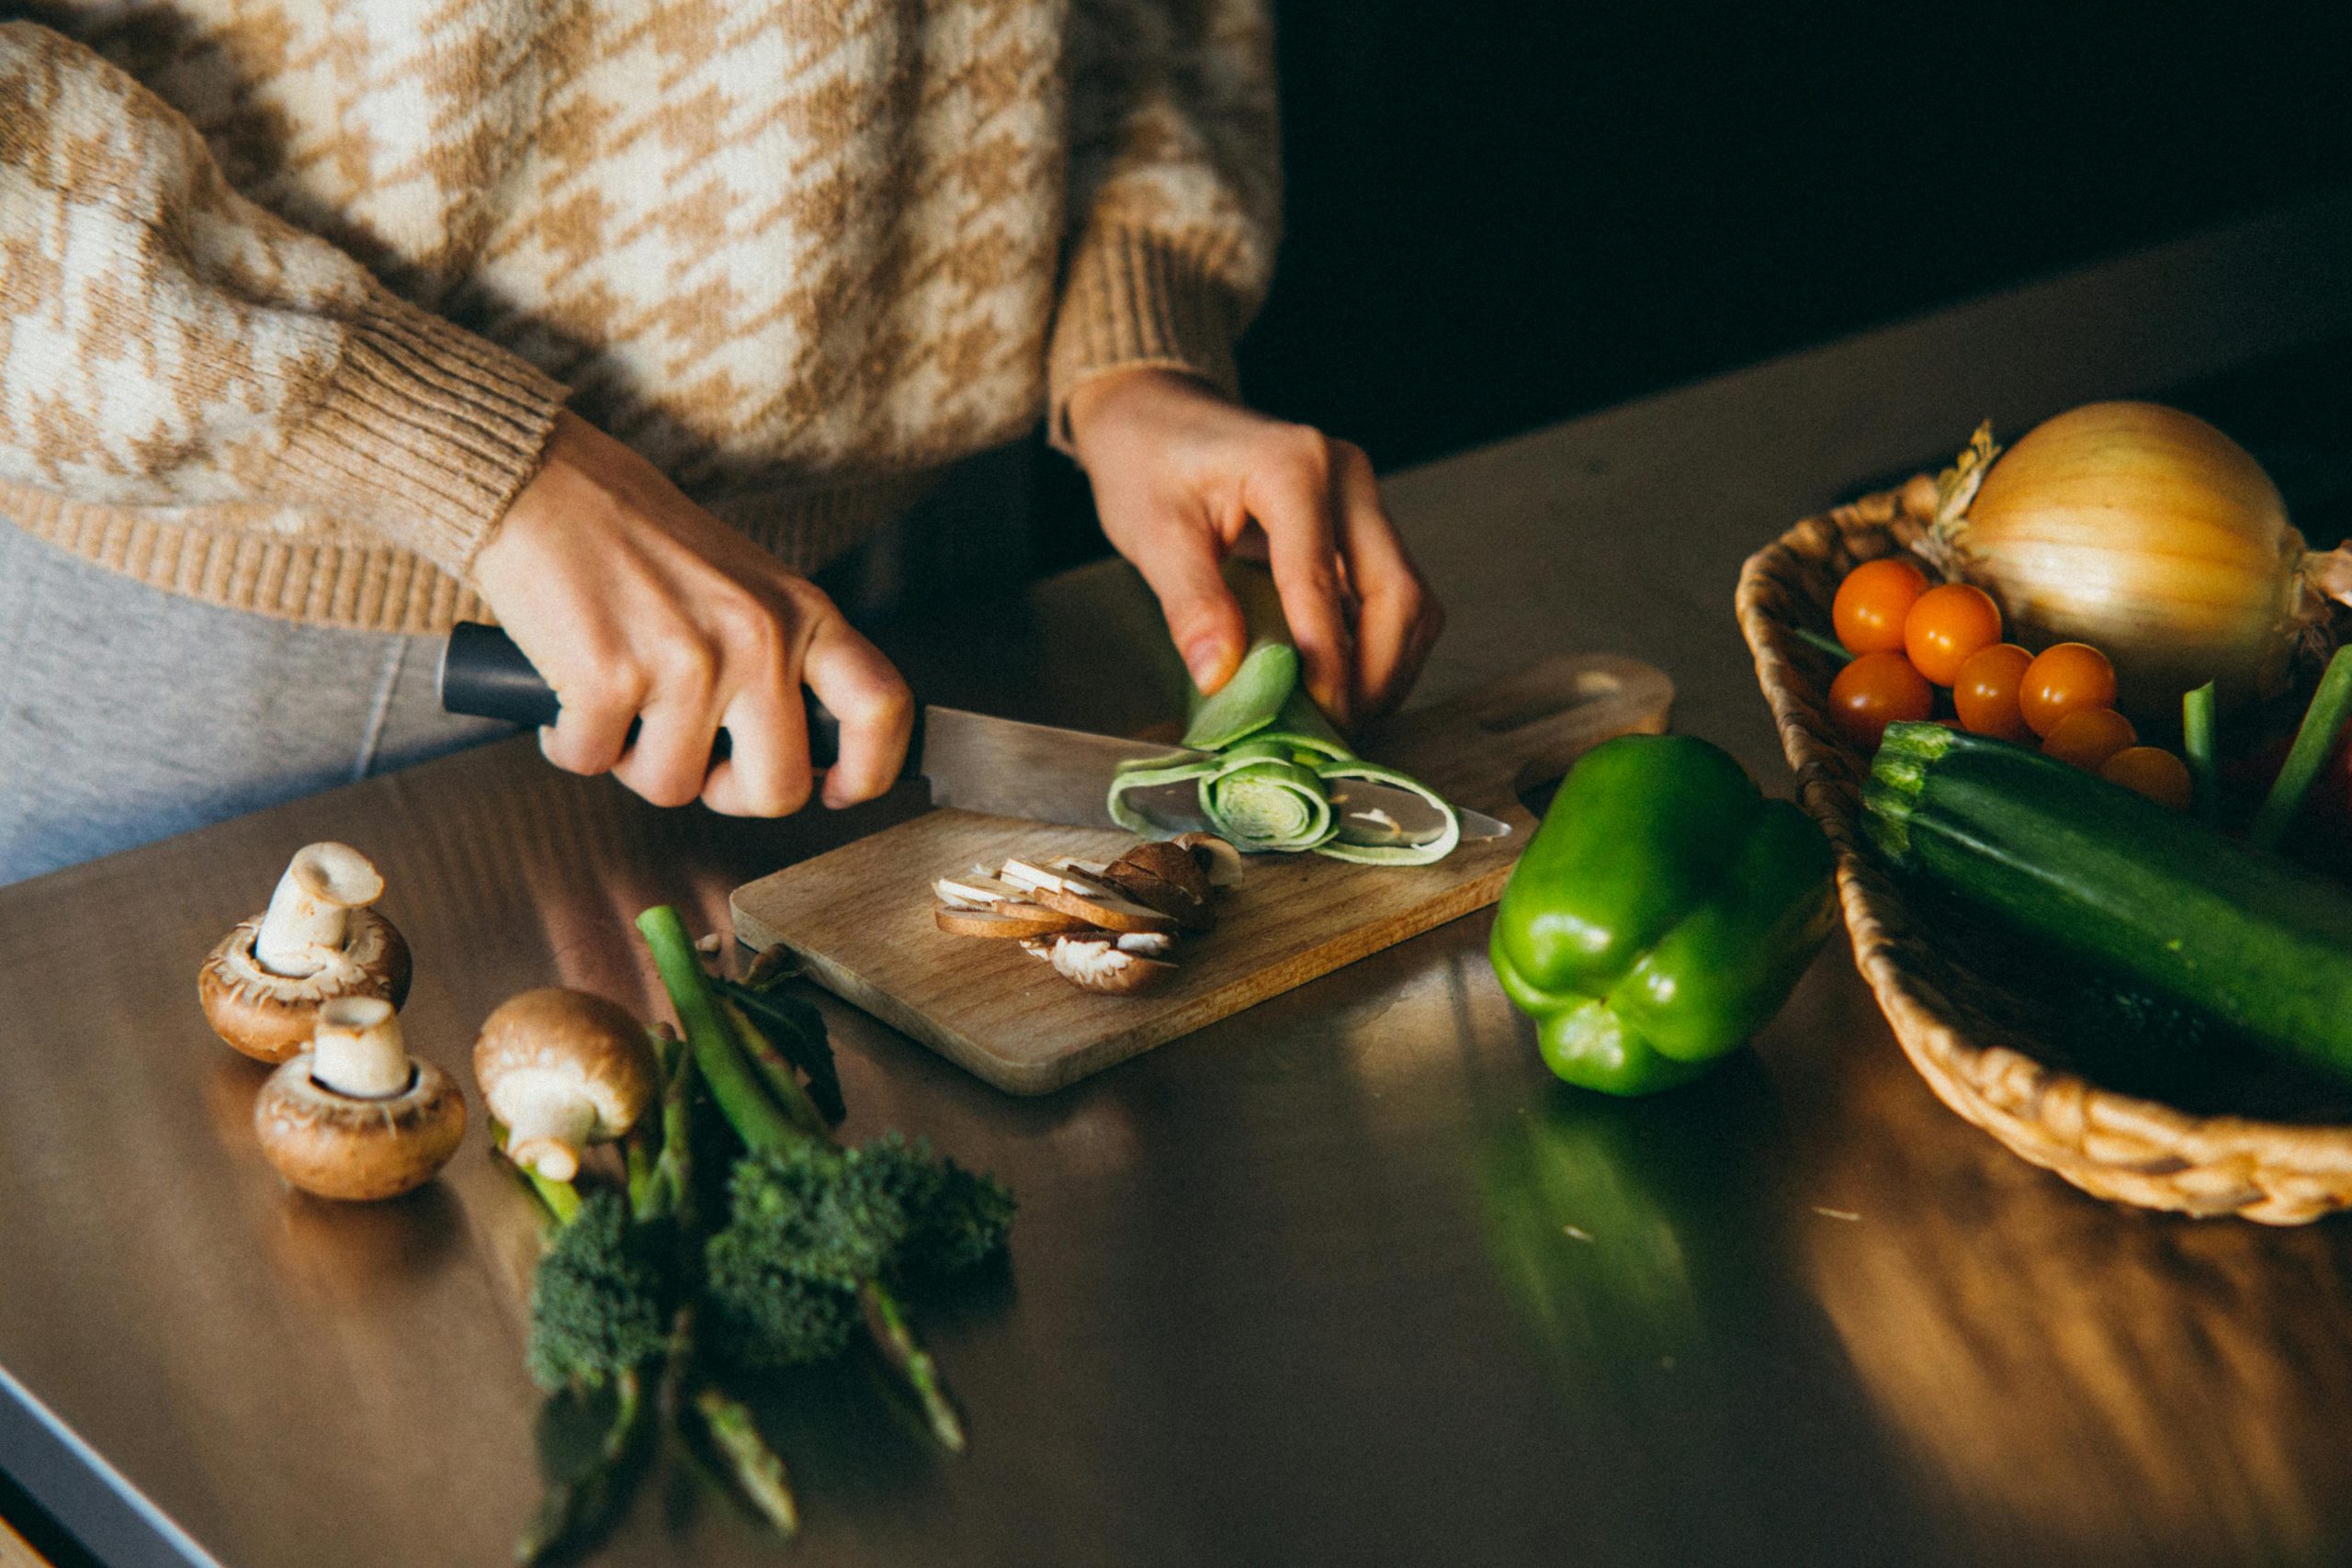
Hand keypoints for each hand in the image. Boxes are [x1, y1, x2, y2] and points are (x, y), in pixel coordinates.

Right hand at [473, 412, 911, 813]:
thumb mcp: (745, 585)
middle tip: (692, 759)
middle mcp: (758, 638)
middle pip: (778, 789)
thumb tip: (794, 755)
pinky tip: (571, 695)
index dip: (868, 771)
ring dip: (634, 762)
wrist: (543, 484)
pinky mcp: (610, 679)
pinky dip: (571, 743)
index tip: (836, 791)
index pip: (880, 707)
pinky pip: (593, 762)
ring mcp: (687, 662)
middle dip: (726, 793)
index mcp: (801, 613)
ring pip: (674, 787)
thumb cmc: (637, 538)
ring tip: (619, 702)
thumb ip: (781, 656)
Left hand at [1065, 369, 1442, 726]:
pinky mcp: (1360, 524)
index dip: (1324, 663)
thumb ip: (1192, 604)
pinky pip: (1389, 594)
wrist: (1154, 415)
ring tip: (1342, 717)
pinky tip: (1342, 684)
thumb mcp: (1153, 533)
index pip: (1321, 583)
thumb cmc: (1146, 464)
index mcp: (1294, 468)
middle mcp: (1346, 476)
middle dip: (1376, 674)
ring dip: (1386, 666)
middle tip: (1337, 732)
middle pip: (1398, 593)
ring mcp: (1361, 498)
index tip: (1315, 722)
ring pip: (1409, 598)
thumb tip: (1222, 677)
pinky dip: (1376, 646)